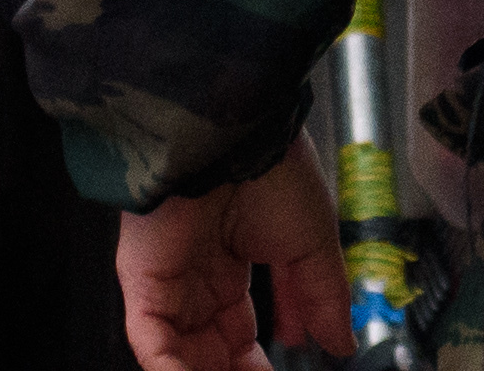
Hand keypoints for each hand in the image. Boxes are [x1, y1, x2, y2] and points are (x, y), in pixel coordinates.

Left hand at [112, 151, 352, 370]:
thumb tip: (341, 341)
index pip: (242, 332)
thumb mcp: (314, 242)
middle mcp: (196, 276)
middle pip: (209, 350)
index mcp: (233, 262)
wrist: (237, 135)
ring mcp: (167, 282)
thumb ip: (324, 297)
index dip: (260, 363)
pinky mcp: (142, 284)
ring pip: (180, 354)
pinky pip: (152, 344)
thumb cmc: (271, 167)